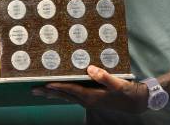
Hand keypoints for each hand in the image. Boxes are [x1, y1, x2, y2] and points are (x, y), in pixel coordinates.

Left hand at [32, 65, 148, 113]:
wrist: (136, 101)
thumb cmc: (126, 92)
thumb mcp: (117, 84)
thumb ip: (103, 76)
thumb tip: (89, 69)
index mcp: (91, 96)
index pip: (71, 90)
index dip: (58, 87)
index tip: (45, 84)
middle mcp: (87, 100)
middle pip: (64, 95)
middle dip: (49, 92)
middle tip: (33, 90)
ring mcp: (89, 100)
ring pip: (67, 97)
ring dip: (54, 93)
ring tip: (42, 91)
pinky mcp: (92, 99)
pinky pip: (73, 96)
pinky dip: (64, 93)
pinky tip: (61, 92)